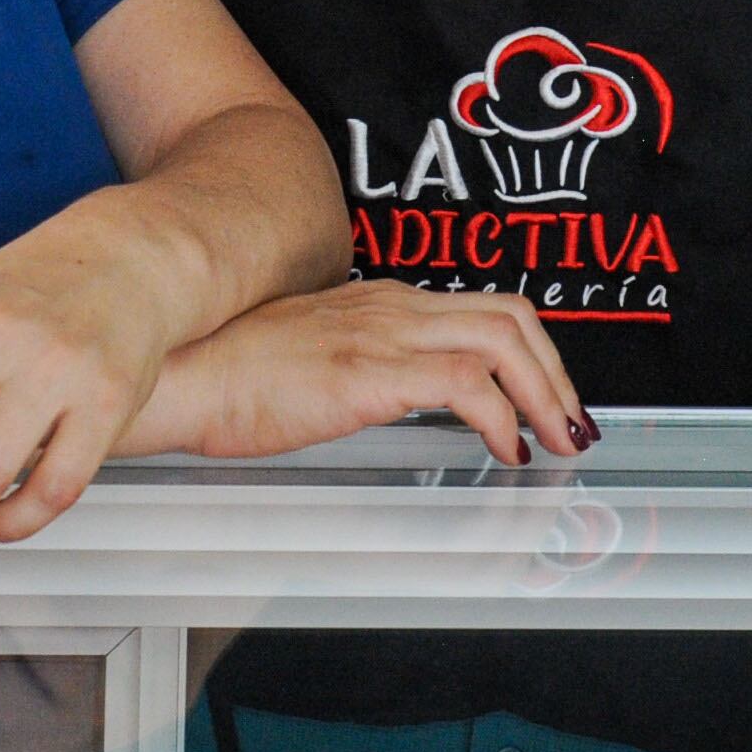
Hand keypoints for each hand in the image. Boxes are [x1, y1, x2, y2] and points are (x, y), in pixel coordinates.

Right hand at [131, 283, 592, 469]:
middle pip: (512, 315)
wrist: (180, 373)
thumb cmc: (229, 376)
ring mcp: (382, 333)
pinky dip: (501, 415)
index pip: (485, 310)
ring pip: (503, 338)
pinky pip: (465, 382)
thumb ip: (361, 368)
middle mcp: (392, 306)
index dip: (533, 355)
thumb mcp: (311, 361)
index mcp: (381, 303)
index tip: (548, 402)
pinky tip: (503, 449)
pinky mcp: (368, 370)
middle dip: (556, 372)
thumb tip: (398, 399)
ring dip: (544, 394)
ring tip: (555, 441)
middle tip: (572, 425)